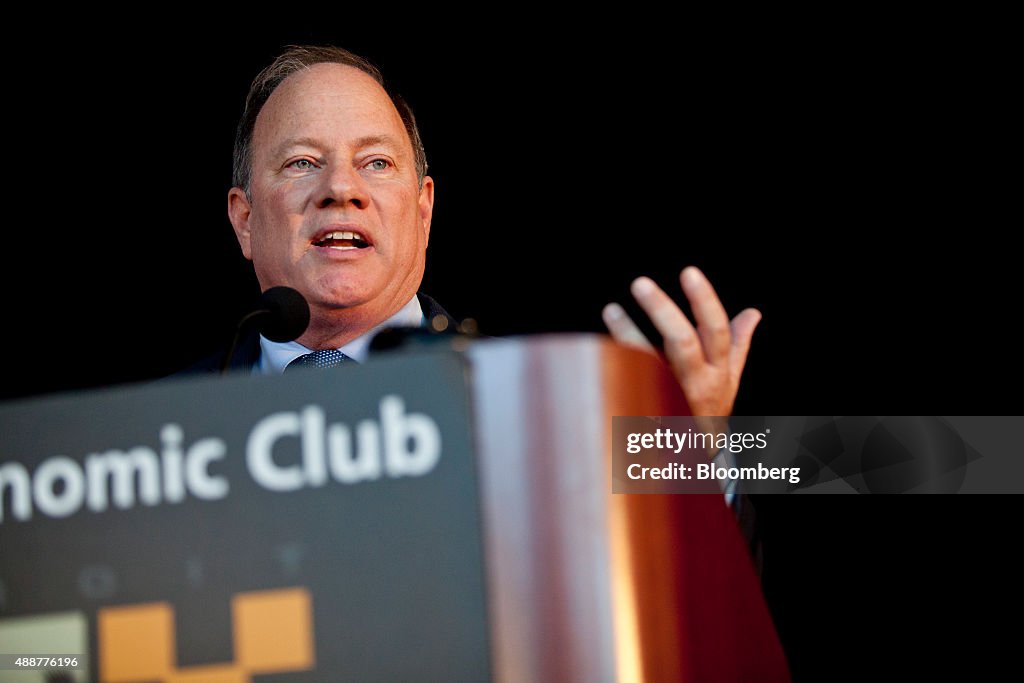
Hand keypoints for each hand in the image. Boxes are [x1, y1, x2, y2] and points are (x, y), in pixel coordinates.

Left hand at [602, 266, 760, 420]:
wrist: (696, 463)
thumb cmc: (711, 411)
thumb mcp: (730, 381)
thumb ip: (738, 345)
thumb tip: (753, 313)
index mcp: (719, 372)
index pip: (715, 331)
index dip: (704, 301)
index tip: (689, 272)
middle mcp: (697, 384)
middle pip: (682, 342)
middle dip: (662, 311)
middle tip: (640, 283)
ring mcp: (670, 399)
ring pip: (648, 363)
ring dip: (628, 335)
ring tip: (611, 310)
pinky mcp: (648, 411)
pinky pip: (629, 383)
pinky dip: (616, 359)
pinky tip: (603, 343)